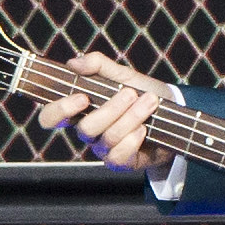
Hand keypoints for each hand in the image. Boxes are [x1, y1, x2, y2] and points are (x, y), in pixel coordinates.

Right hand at [36, 52, 175, 176]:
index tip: (82, 97)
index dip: (59, 110)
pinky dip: (134, 139)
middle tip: (131, 93)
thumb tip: (74, 63)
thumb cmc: (142, 92)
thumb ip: (98, 65)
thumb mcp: (122, 74)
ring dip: (131, 117)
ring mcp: (103, 148)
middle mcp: (89, 131)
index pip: (52, 117)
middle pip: (85, 128)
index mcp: (81, 110)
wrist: (173, 112)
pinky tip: (145, 128)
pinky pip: (119, 155)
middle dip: (111, 109)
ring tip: (149, 102)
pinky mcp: (120, 161)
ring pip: (108, 138)